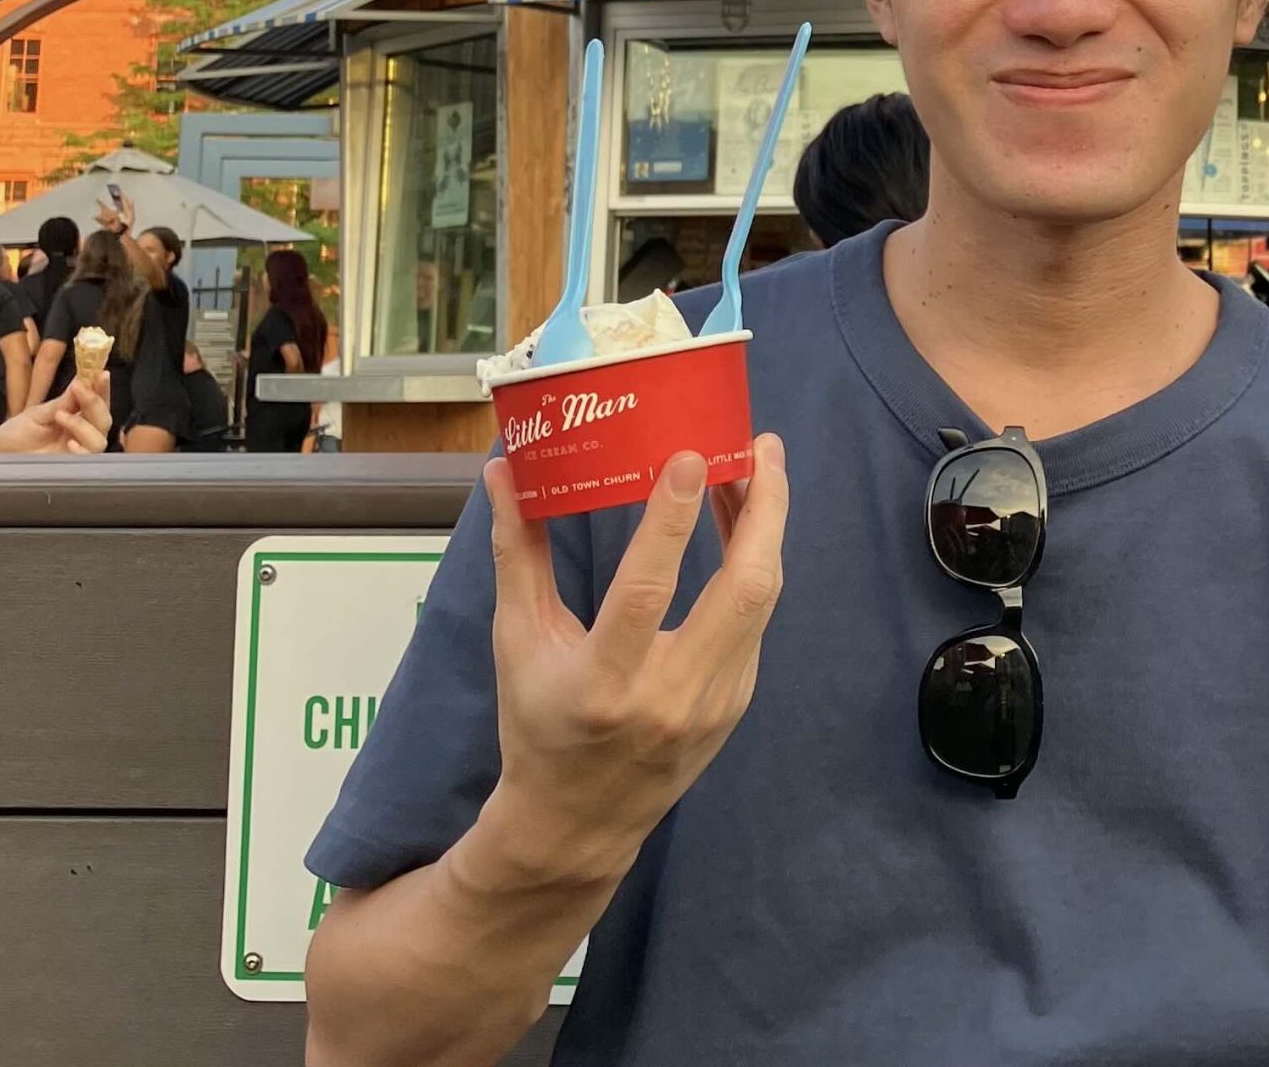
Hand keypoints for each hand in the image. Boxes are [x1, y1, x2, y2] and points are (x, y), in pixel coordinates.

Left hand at [0, 378, 111, 455]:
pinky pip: (88, 460)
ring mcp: (74, 453)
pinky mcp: (68, 469)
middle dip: (95, 402)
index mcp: (73, 419)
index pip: (97, 402)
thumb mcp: (35, 414)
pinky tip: (70, 443)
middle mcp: (78, 436)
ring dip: (84, 425)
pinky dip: (83, 450)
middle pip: (104, 420)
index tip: (100, 373)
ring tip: (60, 416)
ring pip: (100, 439)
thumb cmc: (10, 438)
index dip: (102, 388)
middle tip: (79, 389)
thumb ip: (62, 402)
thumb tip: (83, 378)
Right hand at [465, 437, 788, 896]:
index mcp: (604, 683)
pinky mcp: (736, 703)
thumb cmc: (537, 722)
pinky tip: (745, 523)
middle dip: (761, 511)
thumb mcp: (517, 643)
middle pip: (742, 591)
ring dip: (766, 527)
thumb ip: (517, 554)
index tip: (689, 456)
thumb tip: (502, 470)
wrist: (578, 824)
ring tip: (756, 467)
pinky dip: (756, 564)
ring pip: (762, 601)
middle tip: (759, 444)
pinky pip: (756, 620)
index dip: (671, 521)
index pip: (647, 591)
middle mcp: (669, 696)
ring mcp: (713, 704)